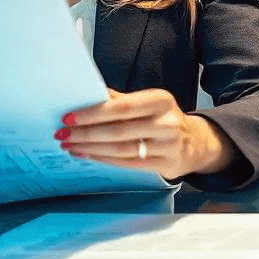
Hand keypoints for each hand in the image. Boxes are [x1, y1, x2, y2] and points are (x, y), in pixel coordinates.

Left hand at [57, 88, 235, 181]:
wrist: (196, 142)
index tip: (69, 117)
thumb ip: (120, 100)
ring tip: (70, 145)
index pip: (121, 107)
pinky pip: (128, 164)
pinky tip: (88, 155)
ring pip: (121, 149)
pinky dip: (104, 159)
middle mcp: (167, 123)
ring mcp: (168, 146)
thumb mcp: (148, 102)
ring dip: (90, 148)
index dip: (93, 113)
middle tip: (62, 134)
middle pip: (118, 130)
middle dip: (85, 133)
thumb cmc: (164, 118)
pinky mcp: (166, 165)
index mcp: (161, 100)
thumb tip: (87, 94)